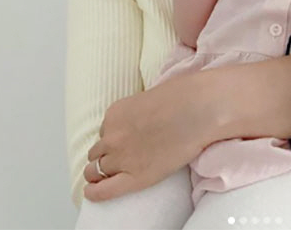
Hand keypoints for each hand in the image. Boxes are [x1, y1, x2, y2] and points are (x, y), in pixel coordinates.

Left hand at [82, 71, 215, 201]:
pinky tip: (91, 192)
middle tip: (116, 159)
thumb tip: (140, 122)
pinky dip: (95, 192)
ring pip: (96, 170)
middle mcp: (112, 135)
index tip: (121, 141)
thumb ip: (137, 112)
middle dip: (104, 155)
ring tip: (105, 176)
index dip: (113, 136)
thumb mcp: (150, 97)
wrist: (199, 111)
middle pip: (97, 151)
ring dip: (101, 171)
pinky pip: (105, 190)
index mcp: (115, 113)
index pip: (105, 130)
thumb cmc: (182, 98)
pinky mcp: (134, 177)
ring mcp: (121, 157)